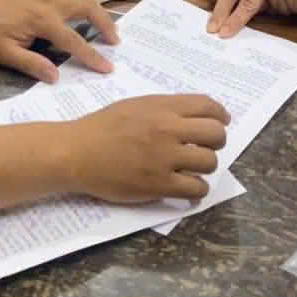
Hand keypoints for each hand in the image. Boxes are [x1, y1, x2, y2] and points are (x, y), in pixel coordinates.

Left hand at [0, 0, 118, 82]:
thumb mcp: (4, 53)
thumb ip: (31, 64)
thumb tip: (56, 76)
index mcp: (42, 21)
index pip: (73, 40)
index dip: (91, 56)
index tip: (107, 68)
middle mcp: (50, 4)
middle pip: (87, 8)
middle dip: (105, 24)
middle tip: (114, 43)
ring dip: (98, 10)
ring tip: (107, 28)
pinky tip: (84, 1)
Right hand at [64, 94, 228, 201]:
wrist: (77, 152)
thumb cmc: (103, 127)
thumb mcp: (136, 105)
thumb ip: (165, 109)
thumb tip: (192, 117)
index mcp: (162, 108)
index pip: (209, 107)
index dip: (220, 116)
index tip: (219, 123)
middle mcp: (168, 130)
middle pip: (216, 134)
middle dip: (216, 142)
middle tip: (203, 148)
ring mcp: (165, 158)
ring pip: (210, 163)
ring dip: (205, 167)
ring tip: (192, 170)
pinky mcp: (159, 184)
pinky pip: (196, 188)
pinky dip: (196, 190)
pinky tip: (187, 188)